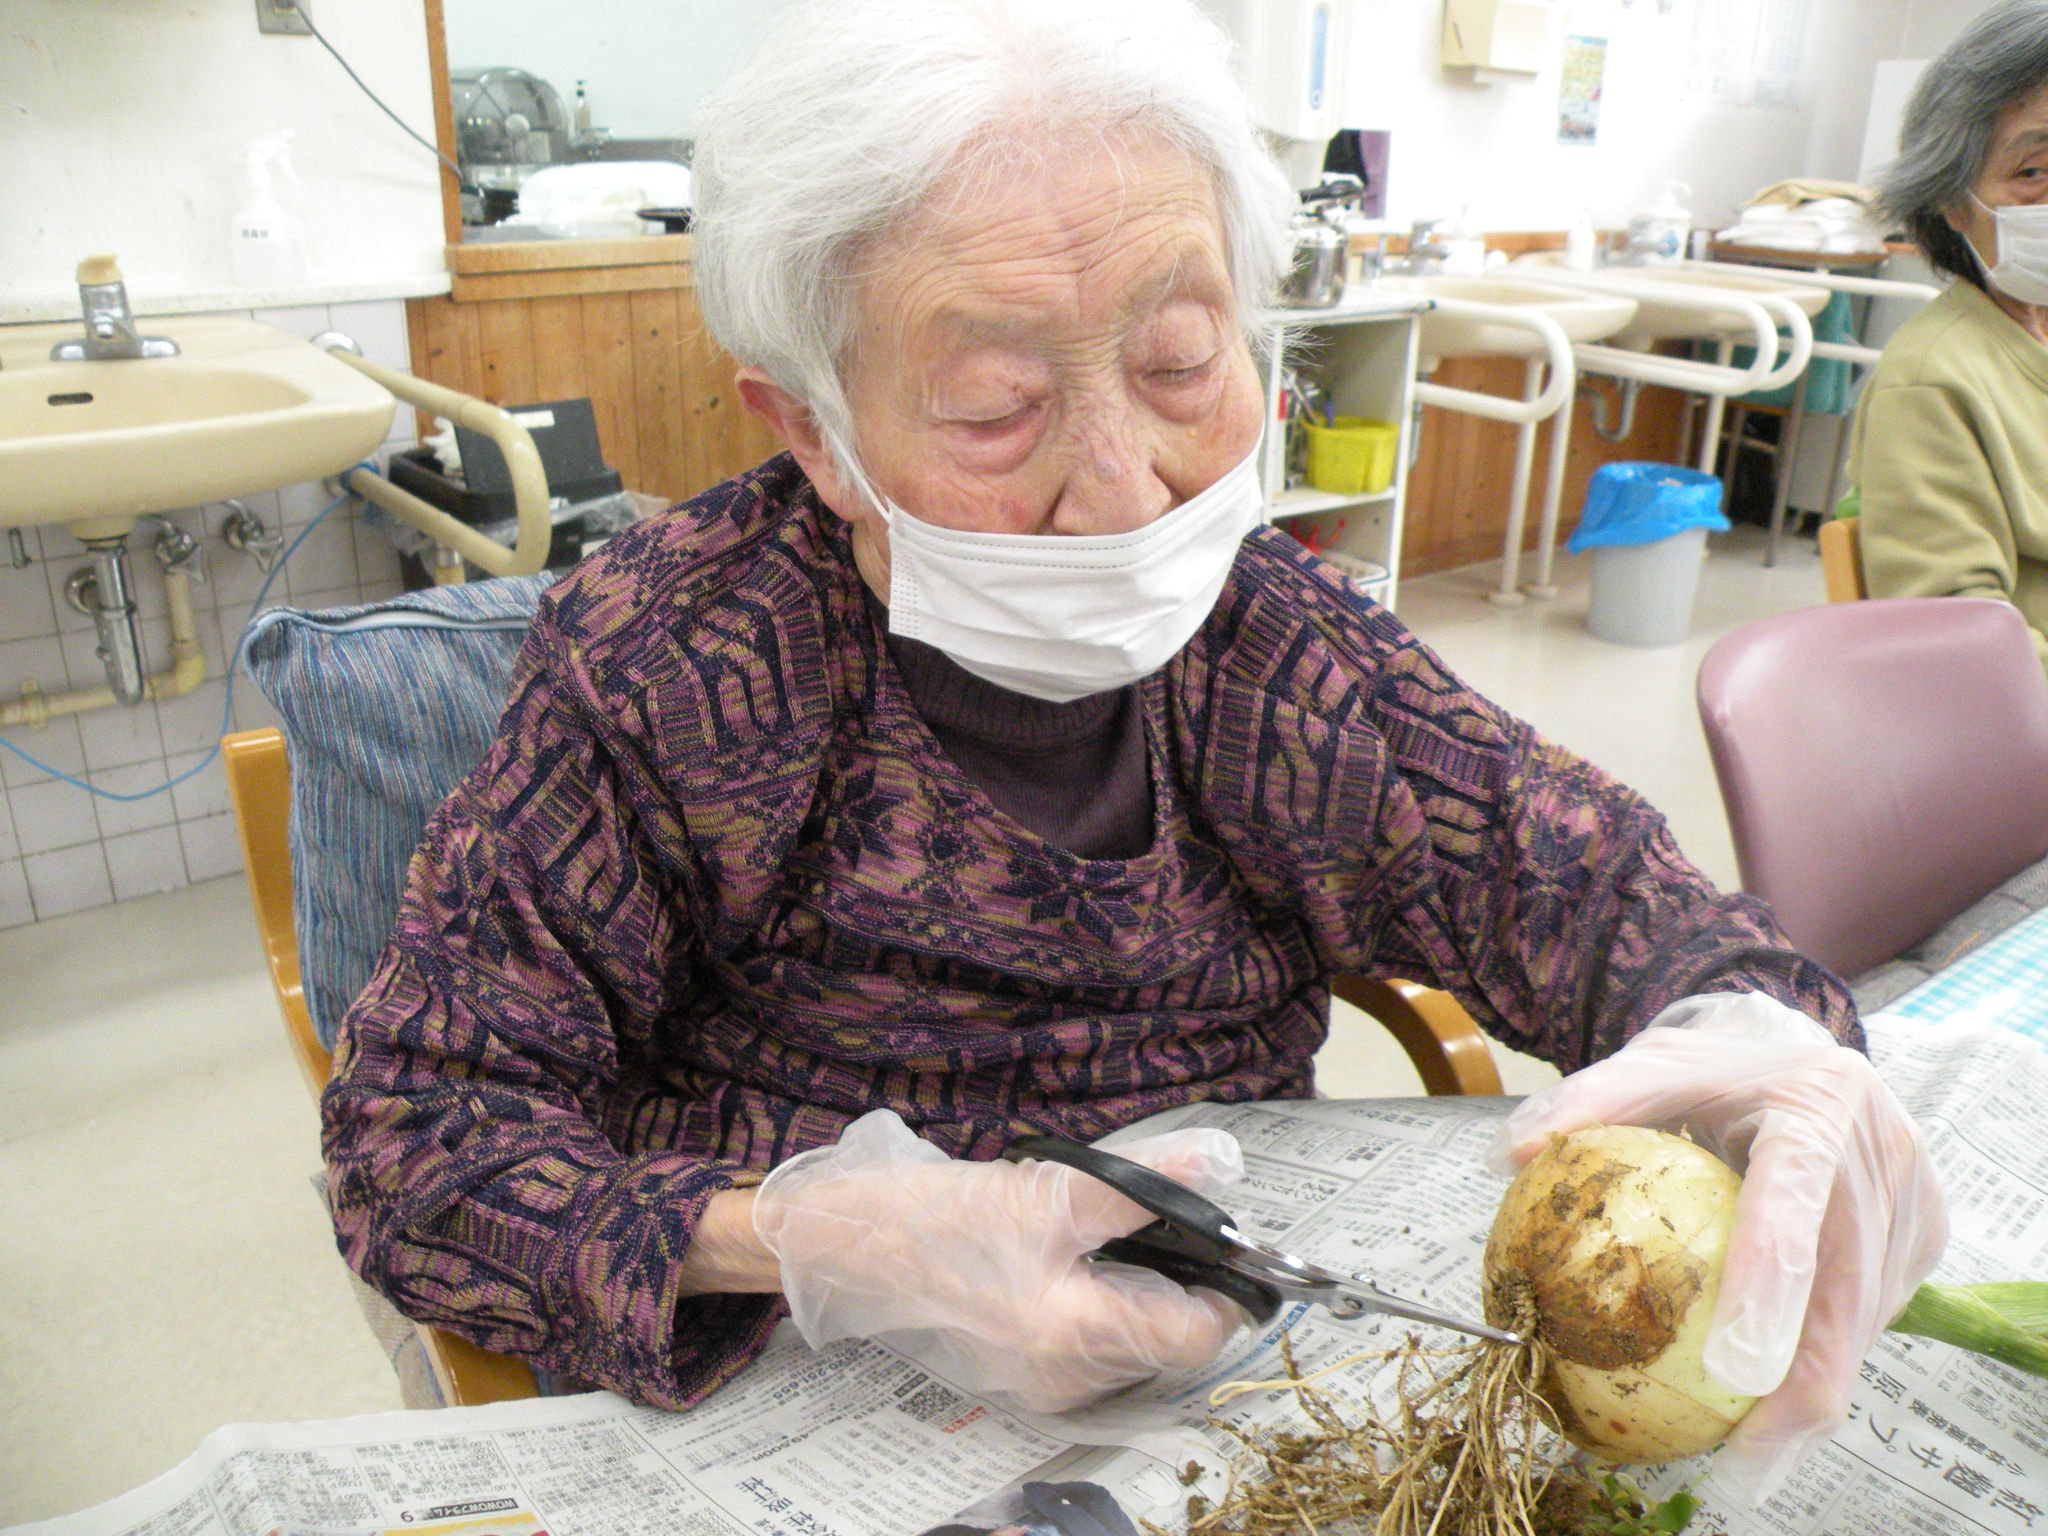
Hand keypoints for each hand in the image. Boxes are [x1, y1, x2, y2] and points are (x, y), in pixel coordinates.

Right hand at [752, 1110, 1248, 1413]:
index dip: (1225, 1289)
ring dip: (1133, 1294)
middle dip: (1173, 1283)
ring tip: (1095, 1237)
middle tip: (1147, 1223)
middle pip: (1166, 1343)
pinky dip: (1094, 1308)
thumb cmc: (937, 1216)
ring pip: (1128, 1347)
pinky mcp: (1016, 1378)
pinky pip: (1086, 1351)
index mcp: (1078, 1336)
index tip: (1223, 1244)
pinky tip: (1061, 1263)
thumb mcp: (1050, 1188)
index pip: (1197, 1336)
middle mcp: (1065, 1379)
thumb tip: (1219, 1164)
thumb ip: (1142, 1183)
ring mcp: (1039, 1386)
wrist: (844, 1245)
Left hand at [1487, 992, 1946, 1500]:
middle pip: (1846, 1291)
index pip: (1791, 1204)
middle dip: (1804, 1385)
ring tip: (1753, 1451)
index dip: (1769, 1289)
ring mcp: (1912, 1199)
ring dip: (1815, 1389)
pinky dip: (1826, 1362)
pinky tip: (1774, 1409)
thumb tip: (1506, 1156)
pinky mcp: (1923, 1235)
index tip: (1736, 1366)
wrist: (1800, 1049)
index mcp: (1815, 1103)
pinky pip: (1872, 1315)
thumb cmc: (1714, 1070)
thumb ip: (1586, 1104)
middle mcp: (1880, 1153)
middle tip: (1745, 1453)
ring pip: (1865, 1320)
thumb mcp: (1651, 1067)